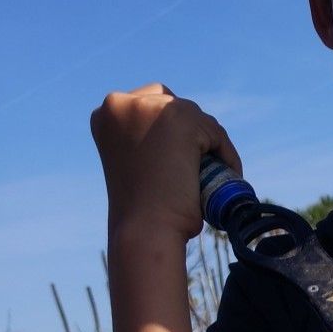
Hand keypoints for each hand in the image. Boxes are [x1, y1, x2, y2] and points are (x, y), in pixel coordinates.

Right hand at [91, 83, 241, 240]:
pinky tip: (224, 174)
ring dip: (209, 144)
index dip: (171, 129)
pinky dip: (225, 155)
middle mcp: (122, 103)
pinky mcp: (181, 119)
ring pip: (199, 120)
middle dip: (192, 130)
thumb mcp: (135, 162)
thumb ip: (147, 138)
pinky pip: (216, 134)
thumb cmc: (139, 207)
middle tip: (200, 163)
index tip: (181, 153)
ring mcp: (151, 107)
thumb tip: (174, 135)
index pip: (152, 104)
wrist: (145, 228)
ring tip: (209, 173)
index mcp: (107, 113)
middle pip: (176, 106)